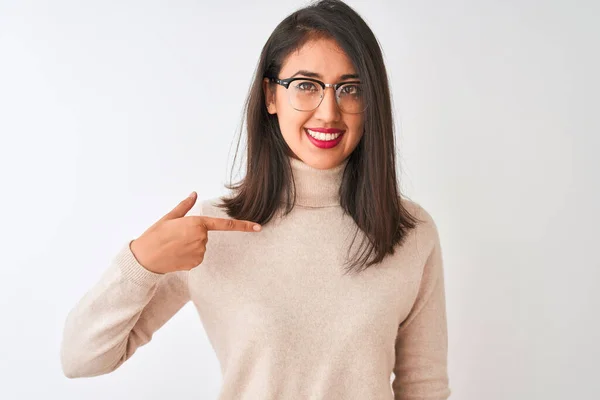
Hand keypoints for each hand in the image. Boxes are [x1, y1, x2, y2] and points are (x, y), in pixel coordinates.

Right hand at [129, 192, 260, 273]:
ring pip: (201, 245)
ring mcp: (200, 252)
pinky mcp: (196, 262)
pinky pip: (197, 256)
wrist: (145, 259)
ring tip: (174, 245)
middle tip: (175, 236)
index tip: (258, 227)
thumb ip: (185, 206)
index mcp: (197, 223)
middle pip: (205, 234)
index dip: (243, 226)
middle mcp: (201, 238)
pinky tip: (177, 254)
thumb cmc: (155, 235)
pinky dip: (189, 254)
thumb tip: (194, 194)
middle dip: (193, 233)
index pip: (225, 224)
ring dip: (191, 244)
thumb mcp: (169, 217)